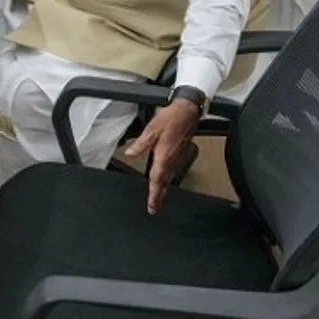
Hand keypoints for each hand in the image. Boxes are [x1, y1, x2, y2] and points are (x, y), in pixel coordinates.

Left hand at [125, 99, 201, 214]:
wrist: (188, 110)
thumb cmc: (172, 118)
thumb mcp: (151, 129)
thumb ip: (141, 143)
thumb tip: (130, 153)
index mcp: (164, 156)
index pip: (157, 180)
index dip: (154, 194)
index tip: (152, 206)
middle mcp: (172, 159)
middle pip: (164, 182)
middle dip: (160, 196)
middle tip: (155, 208)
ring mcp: (177, 156)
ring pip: (169, 177)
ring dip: (163, 189)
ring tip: (158, 197)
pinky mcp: (179, 151)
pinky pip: (172, 169)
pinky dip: (167, 177)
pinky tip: (164, 177)